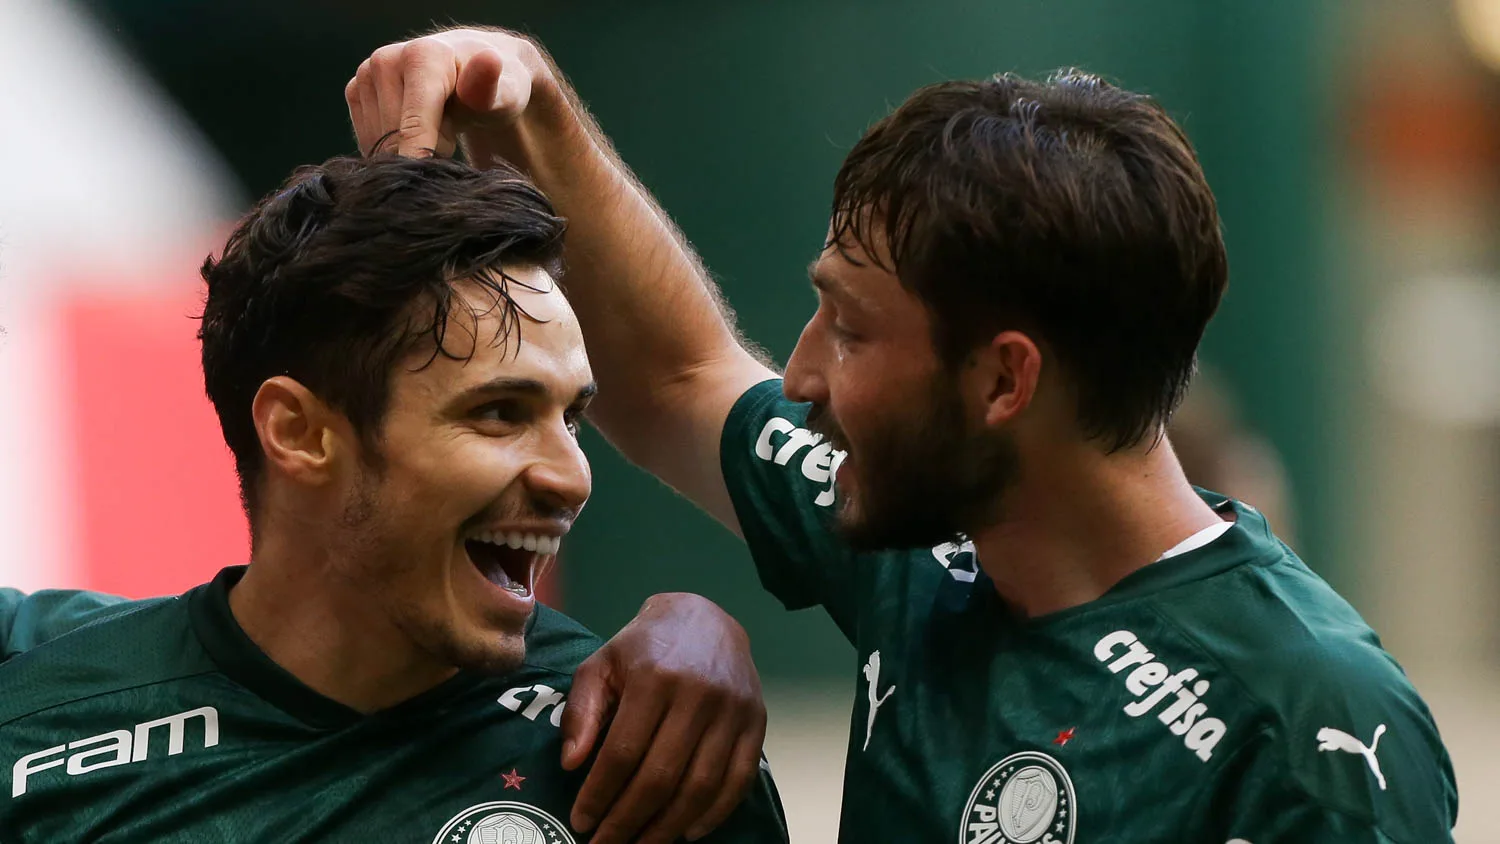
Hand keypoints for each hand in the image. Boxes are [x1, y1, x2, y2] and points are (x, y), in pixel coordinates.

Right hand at [344, 27, 547, 158]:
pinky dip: (392, 146)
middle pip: (394, 141)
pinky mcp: (356, 89)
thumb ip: (490, 89)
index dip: (423, 160)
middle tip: (453, 137)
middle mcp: (386, 59)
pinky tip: (416, 130)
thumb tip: (489, 62)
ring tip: (438, 129)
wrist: (474, 69)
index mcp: (421, 57)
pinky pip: (368, 140)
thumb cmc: (496, 87)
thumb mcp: (506, 93)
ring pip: (378, 144)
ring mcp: (366, 73)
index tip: (433, 181)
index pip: (412, 125)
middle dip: (426, 153)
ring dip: (409, 151)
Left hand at [562, 593, 766, 843]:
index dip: (599, 794)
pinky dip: (714, 814)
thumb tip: (572, 763)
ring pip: (701, 786)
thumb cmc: (644, 646)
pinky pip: (739, 780)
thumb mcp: (601, 664)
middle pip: (661, 776)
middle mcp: (699, 694)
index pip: (623, 752)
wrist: (705, 618)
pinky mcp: (757, 722)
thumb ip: (582, 710)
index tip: (581, 821)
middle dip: (628, 820)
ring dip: (668, 827)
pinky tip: (686, 832)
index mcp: (655, 677)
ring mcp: (733, 710)